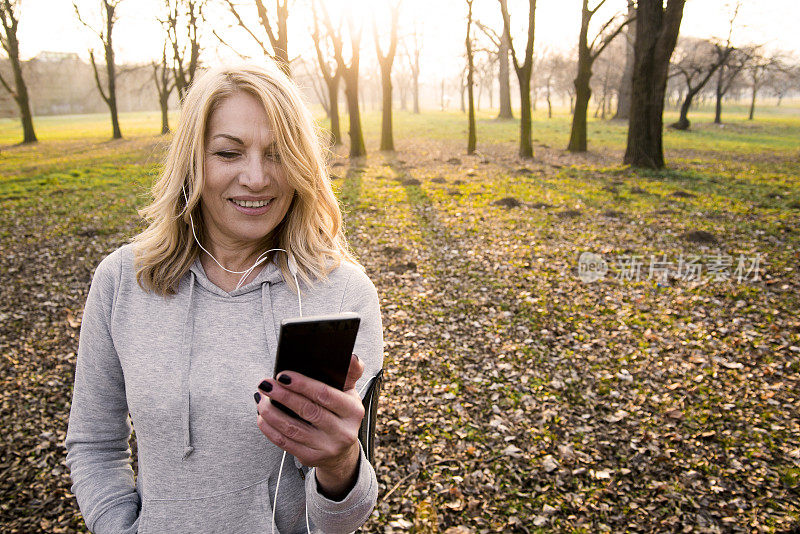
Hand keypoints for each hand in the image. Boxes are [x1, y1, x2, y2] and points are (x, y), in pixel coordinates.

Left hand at [255, 354, 364, 498]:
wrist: (341, 451)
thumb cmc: (340, 413)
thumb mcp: (349, 393)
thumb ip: (350, 372)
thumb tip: (350, 356)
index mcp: (353, 411)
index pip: (326, 394)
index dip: (303, 384)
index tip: (282, 375)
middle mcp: (343, 432)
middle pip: (308, 410)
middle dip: (283, 395)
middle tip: (265, 383)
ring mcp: (327, 448)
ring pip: (293, 428)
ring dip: (272, 412)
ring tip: (261, 399)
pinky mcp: (311, 458)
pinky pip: (285, 443)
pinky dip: (270, 428)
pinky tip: (262, 416)